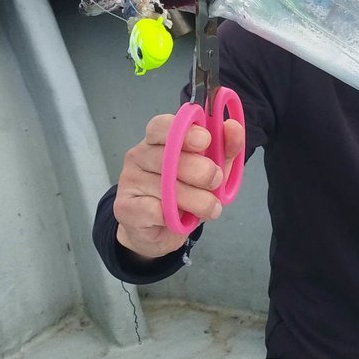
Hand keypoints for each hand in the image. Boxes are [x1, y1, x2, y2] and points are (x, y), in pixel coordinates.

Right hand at [114, 113, 245, 259]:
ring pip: (166, 186)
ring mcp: (129, 180)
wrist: (160, 232)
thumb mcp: (213, 169)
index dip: (184, 130)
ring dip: (197, 200)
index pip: (162, 125)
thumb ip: (224, 149)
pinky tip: (180, 218)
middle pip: (167, 155)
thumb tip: (233, 127)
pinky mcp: (126, 207)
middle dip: (201, 171)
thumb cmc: (186, 195)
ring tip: (210, 208)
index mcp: (158, 140)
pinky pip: (154, 209)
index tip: (206, 140)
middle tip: (216, 181)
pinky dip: (174, 216)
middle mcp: (139, 155)